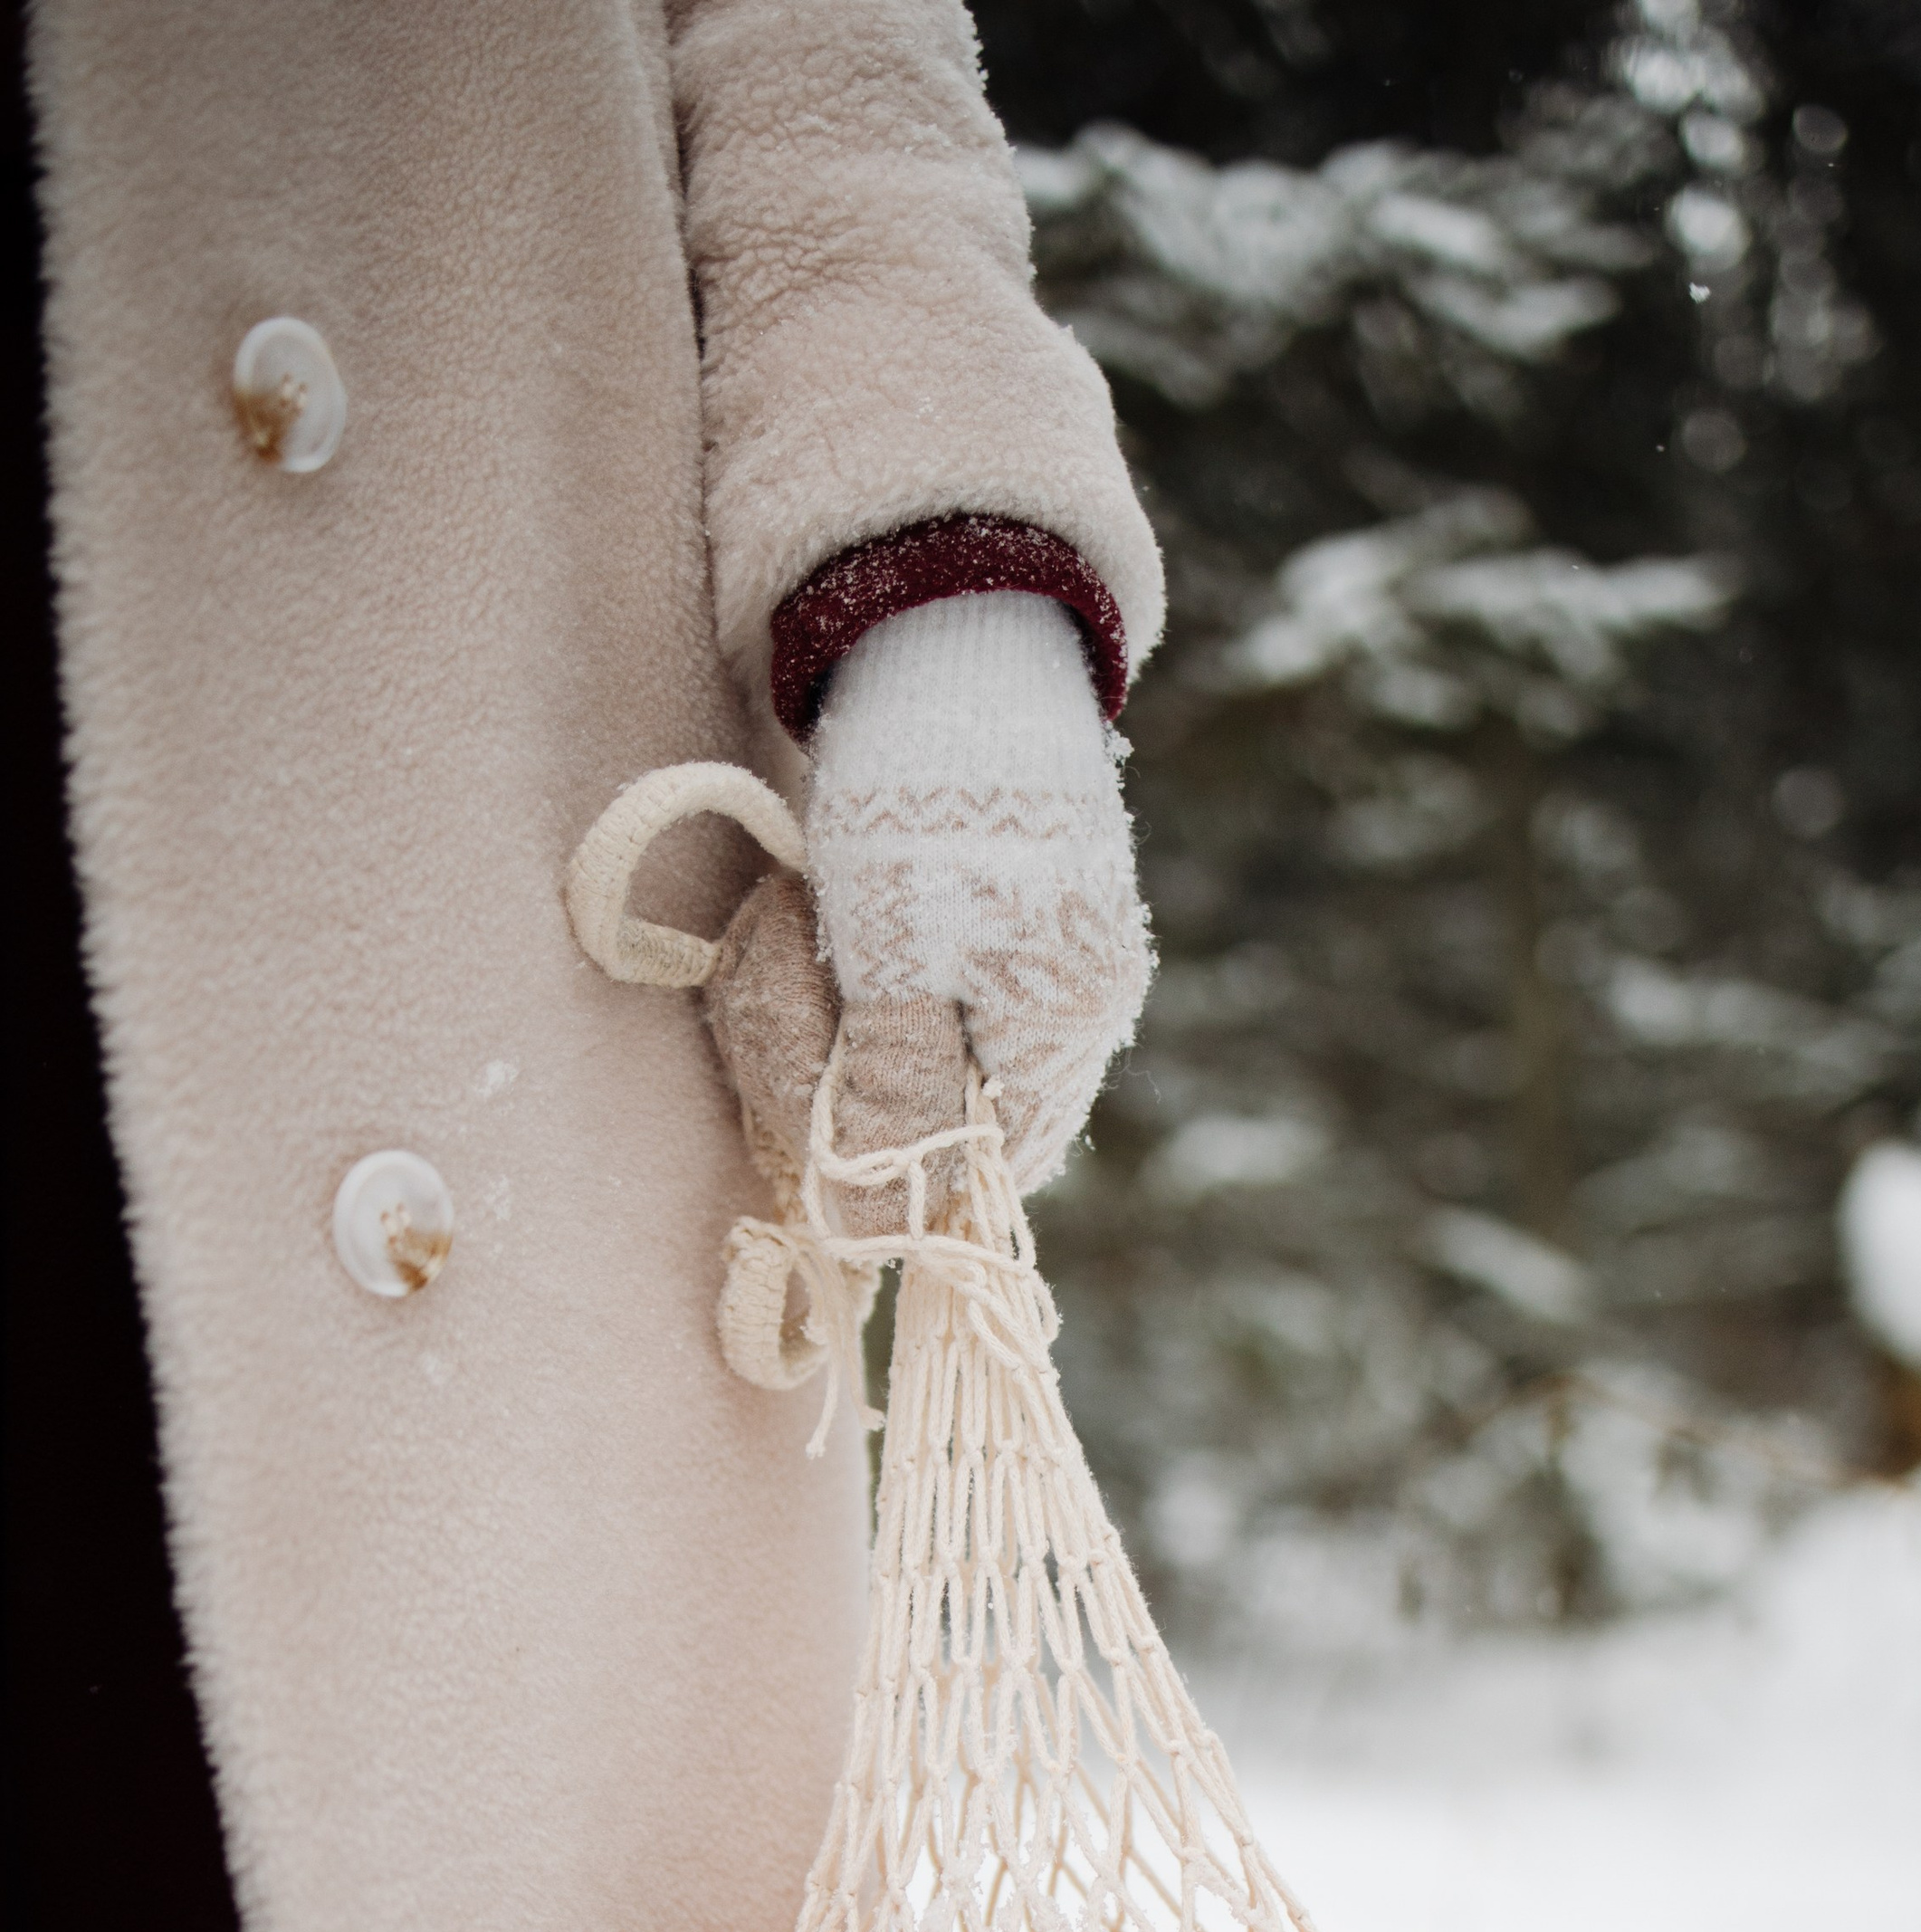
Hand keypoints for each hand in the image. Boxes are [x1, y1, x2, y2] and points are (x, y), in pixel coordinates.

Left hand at [802, 589, 1151, 1193]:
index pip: (979, 1173)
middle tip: (786, 952)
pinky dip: (826, 955)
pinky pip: (885, 988)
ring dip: (808, 992)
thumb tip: (879, 1238)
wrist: (940, 631)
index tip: (812, 1096)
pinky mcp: (972, 919)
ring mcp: (1022, 962)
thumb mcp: (896, 954)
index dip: (887, 1159)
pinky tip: (809, 897)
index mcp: (1062, 1030)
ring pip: (889, 1050)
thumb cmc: (923, 795)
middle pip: (923, 1115)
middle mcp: (1062, 1009)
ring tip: (794, 903)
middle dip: (826, 1047)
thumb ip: (894, 1097)